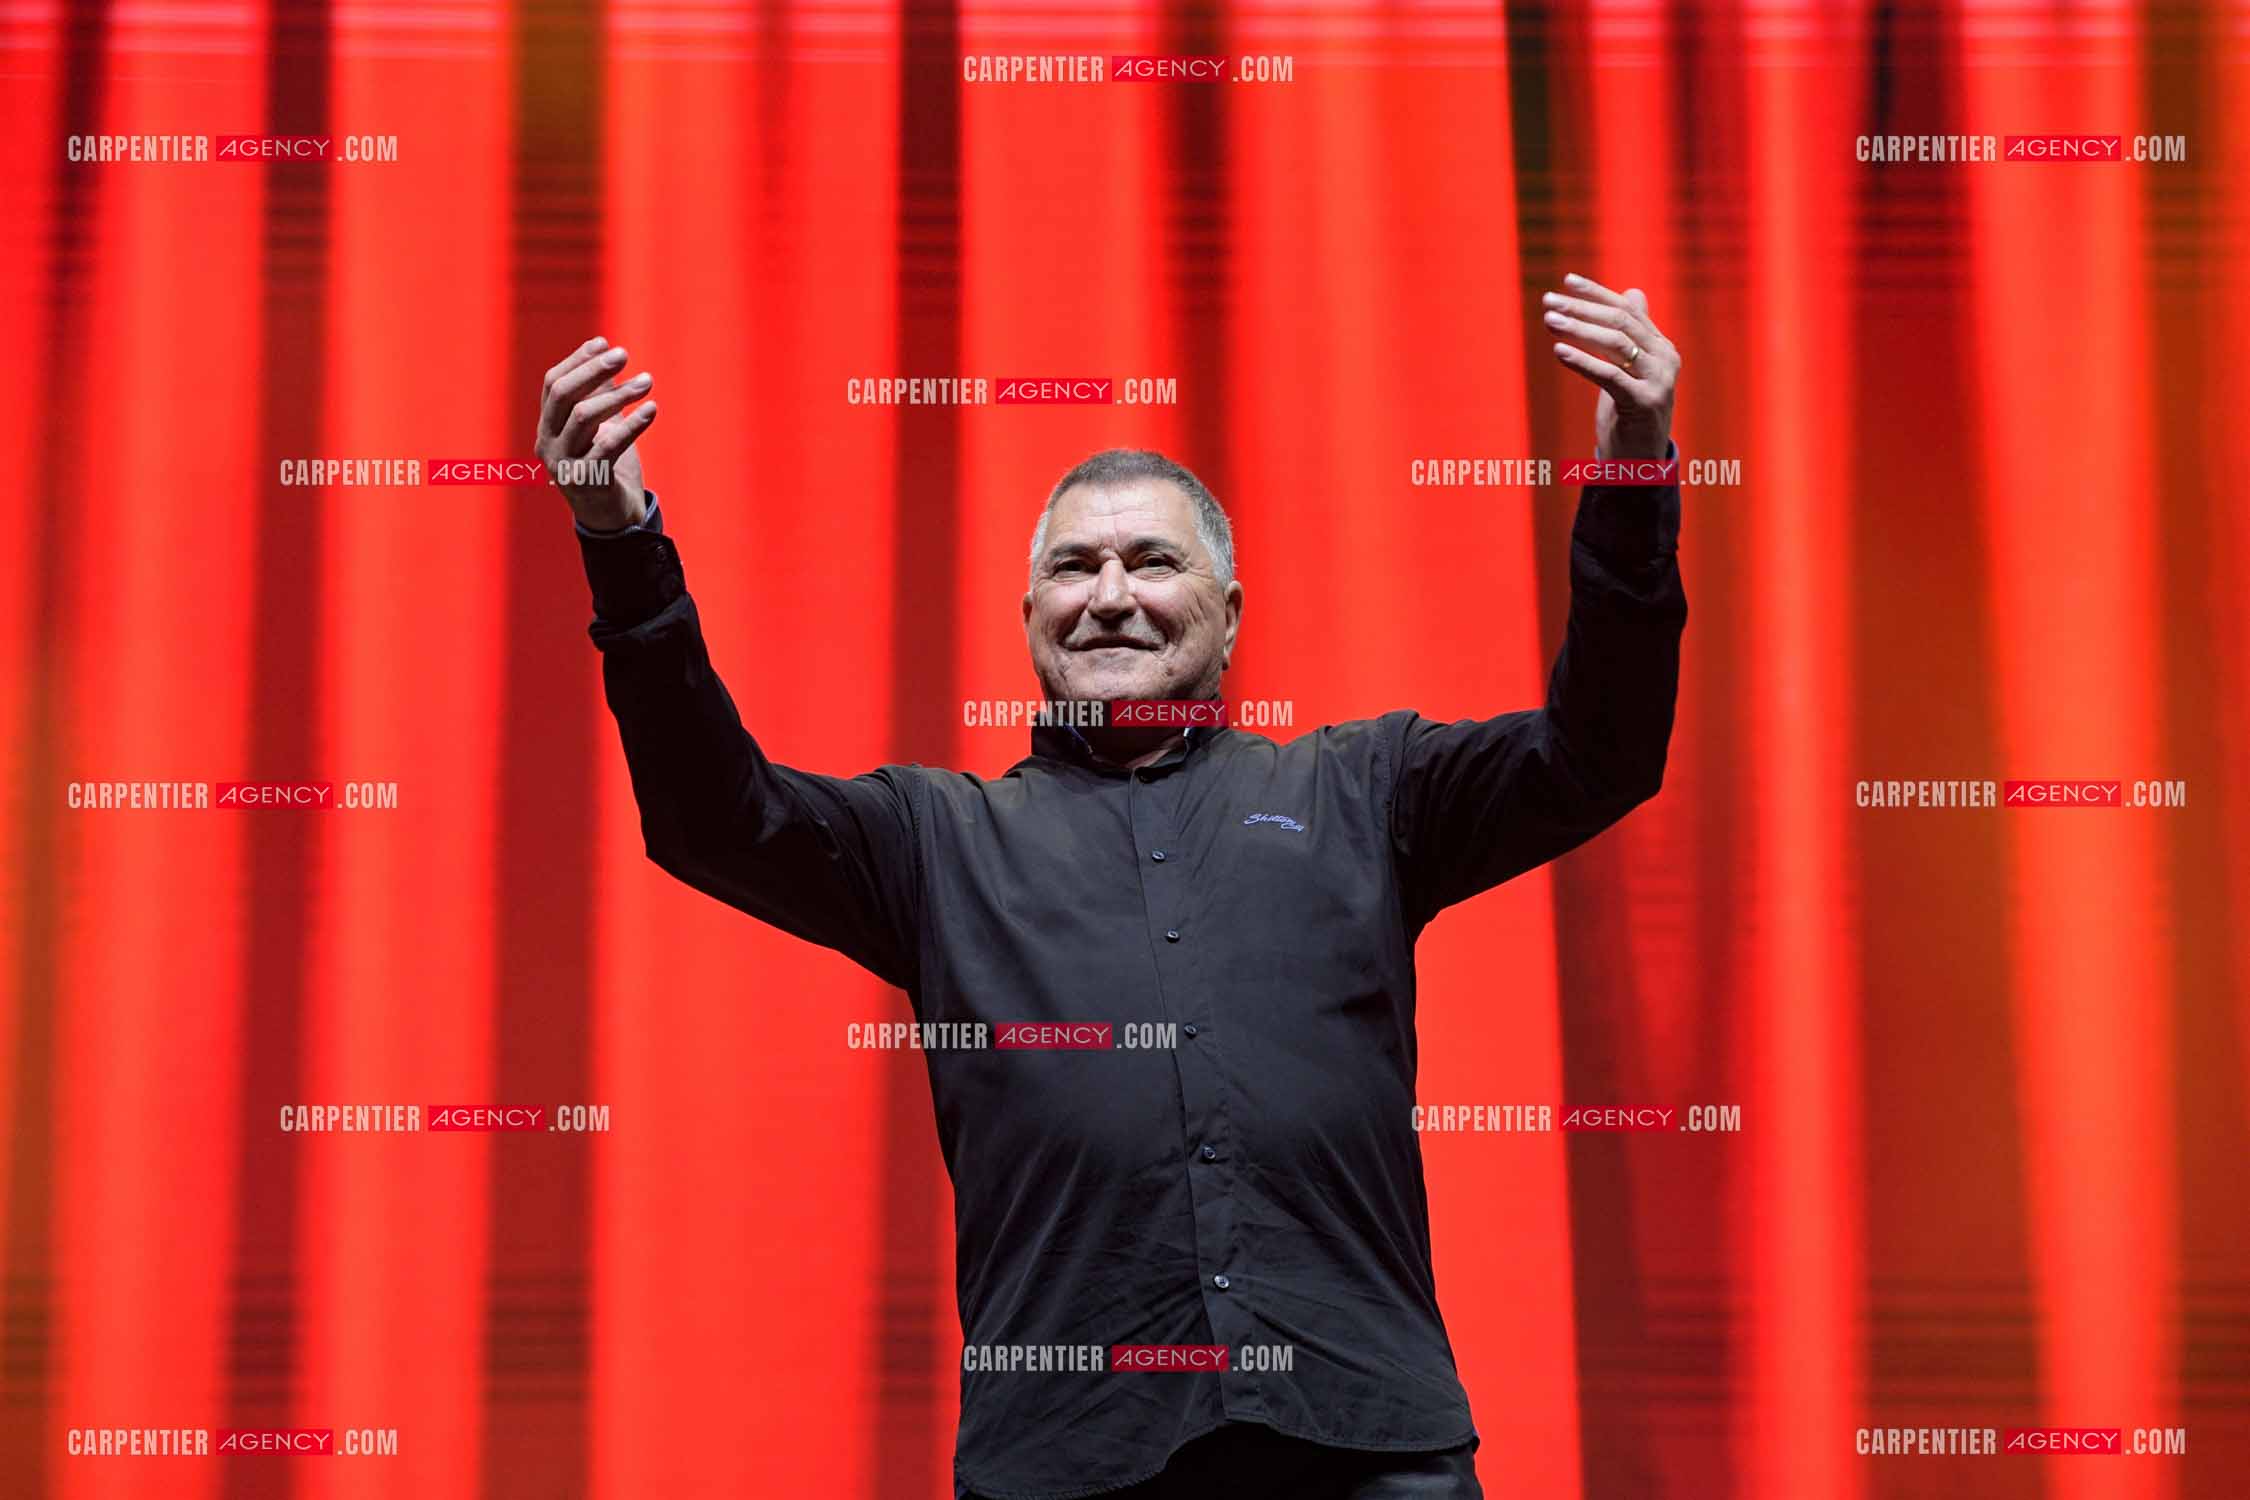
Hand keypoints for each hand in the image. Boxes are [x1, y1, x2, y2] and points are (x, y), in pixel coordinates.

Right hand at [535, 336, 658, 528]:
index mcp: (547, 427)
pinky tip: (651, 410)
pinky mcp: (587, 481)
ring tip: (647, 381)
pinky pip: (608, 445)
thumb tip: (604, 351)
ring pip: (584, 416)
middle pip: (563, 394)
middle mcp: (548, 443)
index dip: (578, 360)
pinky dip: (632, 425)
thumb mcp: (601, 428)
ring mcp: (564, 464)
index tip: (604, 342)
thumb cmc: (608, 469)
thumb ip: (599, 394)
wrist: (613, 522)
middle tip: (624, 354)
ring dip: (618, 395)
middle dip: (594, 369)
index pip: (553, 383)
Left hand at [1543, 274, 1677, 461]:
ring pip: (1616, 343)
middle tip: (1549, 301)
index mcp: (1661, 347)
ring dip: (1578, 329)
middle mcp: (1665, 358)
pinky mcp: (1645, 402)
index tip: (1567, 280)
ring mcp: (1659, 380)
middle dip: (1582, 308)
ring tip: (1549, 321)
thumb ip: (1632, 334)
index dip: (1597, 293)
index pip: (1628, 309)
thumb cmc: (1630, 414)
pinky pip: (1609, 375)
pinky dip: (1582, 361)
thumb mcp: (1631, 370)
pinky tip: (1559, 351)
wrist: (1640, 465)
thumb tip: (1632, 292)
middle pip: (1620, 321)